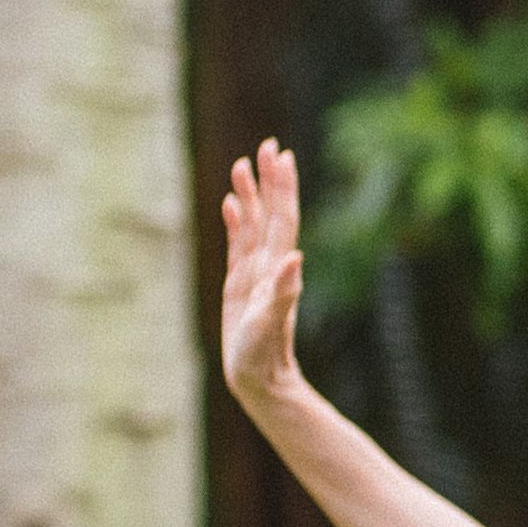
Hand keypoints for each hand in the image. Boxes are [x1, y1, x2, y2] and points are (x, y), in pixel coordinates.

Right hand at [215, 137, 307, 411]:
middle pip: (271, 213)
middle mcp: (269, 265)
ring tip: (244, 165)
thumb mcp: (270, 323)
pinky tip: (232, 203)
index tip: (281, 155)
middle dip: (270, 180)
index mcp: (277, 268)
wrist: (261, 381)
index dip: (282, 187)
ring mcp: (255, 274)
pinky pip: (239, 244)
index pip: (282, 218)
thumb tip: (295, 258)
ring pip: (253, 224)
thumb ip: (283, 292)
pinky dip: (236, 221)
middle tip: (269, 145)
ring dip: (250, 195)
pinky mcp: (241, 285)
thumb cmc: (263, 356)